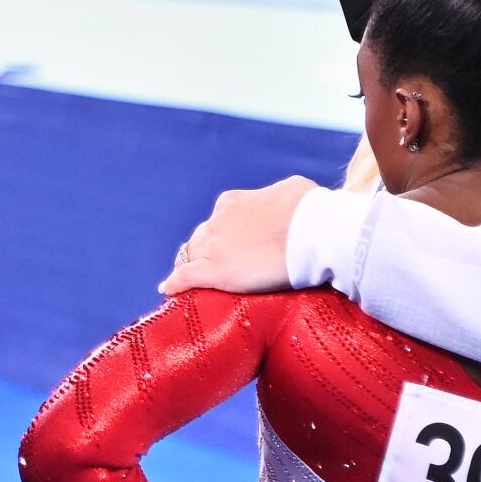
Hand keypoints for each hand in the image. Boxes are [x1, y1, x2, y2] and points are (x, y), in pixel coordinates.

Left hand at [158, 176, 317, 295]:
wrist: (312, 231)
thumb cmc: (310, 210)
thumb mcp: (293, 191)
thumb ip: (281, 196)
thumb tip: (290, 196)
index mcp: (232, 203)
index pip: (217, 222)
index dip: (221, 237)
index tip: (228, 246)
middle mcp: (217, 222)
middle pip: (200, 240)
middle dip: (204, 252)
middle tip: (214, 267)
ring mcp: (213, 246)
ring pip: (190, 257)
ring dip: (191, 267)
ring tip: (191, 283)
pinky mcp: (215, 271)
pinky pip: (185, 277)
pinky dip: (175, 284)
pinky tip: (168, 290)